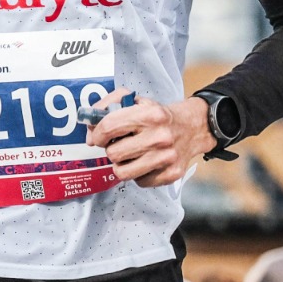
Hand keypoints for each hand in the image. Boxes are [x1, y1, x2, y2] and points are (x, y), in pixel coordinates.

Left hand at [86, 90, 212, 186]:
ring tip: (130, 155)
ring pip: (122, 172)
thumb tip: (90, 134)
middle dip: (111, 149)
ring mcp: (166, 157)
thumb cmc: (157, 115)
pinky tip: (145, 162)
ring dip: (121, 164)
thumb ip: (106, 107)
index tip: (97, 137)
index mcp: (149, 114)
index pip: (108, 127)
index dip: (96, 134)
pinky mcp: (171, 174)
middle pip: (113, 153)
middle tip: (120, 144)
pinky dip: (138, 174)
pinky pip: (139, 182)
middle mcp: (159, 136)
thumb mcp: (134, 99)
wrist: (192, 127)